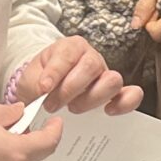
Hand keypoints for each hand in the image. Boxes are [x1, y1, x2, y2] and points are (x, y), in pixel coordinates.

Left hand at [15, 35, 143, 116]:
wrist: (45, 93)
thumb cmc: (40, 82)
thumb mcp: (30, 79)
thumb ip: (33, 84)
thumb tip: (43, 92)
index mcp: (70, 47)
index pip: (67, 54)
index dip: (56, 72)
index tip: (44, 88)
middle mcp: (91, 58)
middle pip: (92, 66)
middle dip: (70, 88)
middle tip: (53, 104)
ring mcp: (105, 75)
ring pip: (112, 80)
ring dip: (92, 98)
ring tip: (73, 108)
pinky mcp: (114, 93)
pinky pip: (130, 94)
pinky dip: (125, 103)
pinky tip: (108, 112)